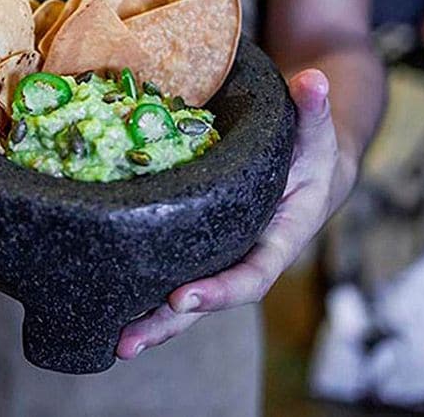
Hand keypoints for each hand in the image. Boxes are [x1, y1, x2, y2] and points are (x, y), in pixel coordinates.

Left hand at [116, 69, 348, 358]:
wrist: (304, 164)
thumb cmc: (311, 149)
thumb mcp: (315, 132)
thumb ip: (314, 112)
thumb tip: (313, 80)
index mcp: (278, 238)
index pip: (252, 276)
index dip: (219, 291)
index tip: (182, 296)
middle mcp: (245, 253)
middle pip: (207, 298)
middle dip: (169, 323)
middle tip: (126, 343)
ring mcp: (219, 251)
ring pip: (185, 293)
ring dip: (149, 318)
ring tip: (112, 340)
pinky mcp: (197, 240)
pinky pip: (171, 266)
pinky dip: (143, 285)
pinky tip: (108, 299)